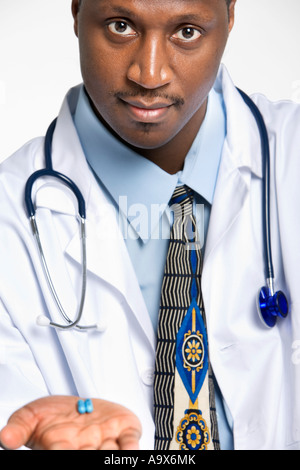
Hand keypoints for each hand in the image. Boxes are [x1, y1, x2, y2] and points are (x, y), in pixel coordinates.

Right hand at [0, 396, 141, 449]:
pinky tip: (132, 451)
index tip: (62, 449)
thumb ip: (18, 427)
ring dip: (110, 455)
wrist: (75, 405)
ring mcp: (105, 441)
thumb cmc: (52, 415)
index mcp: (60, 449)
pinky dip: (131, 447)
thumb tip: (5, 437)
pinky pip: (130, 441)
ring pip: (110, 454)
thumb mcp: (29, 417)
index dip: (63, 452)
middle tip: (86, 449)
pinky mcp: (124, 430)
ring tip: (107, 451)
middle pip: (88, 458)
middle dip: (90, 456)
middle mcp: (85, 449)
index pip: (61, 455)